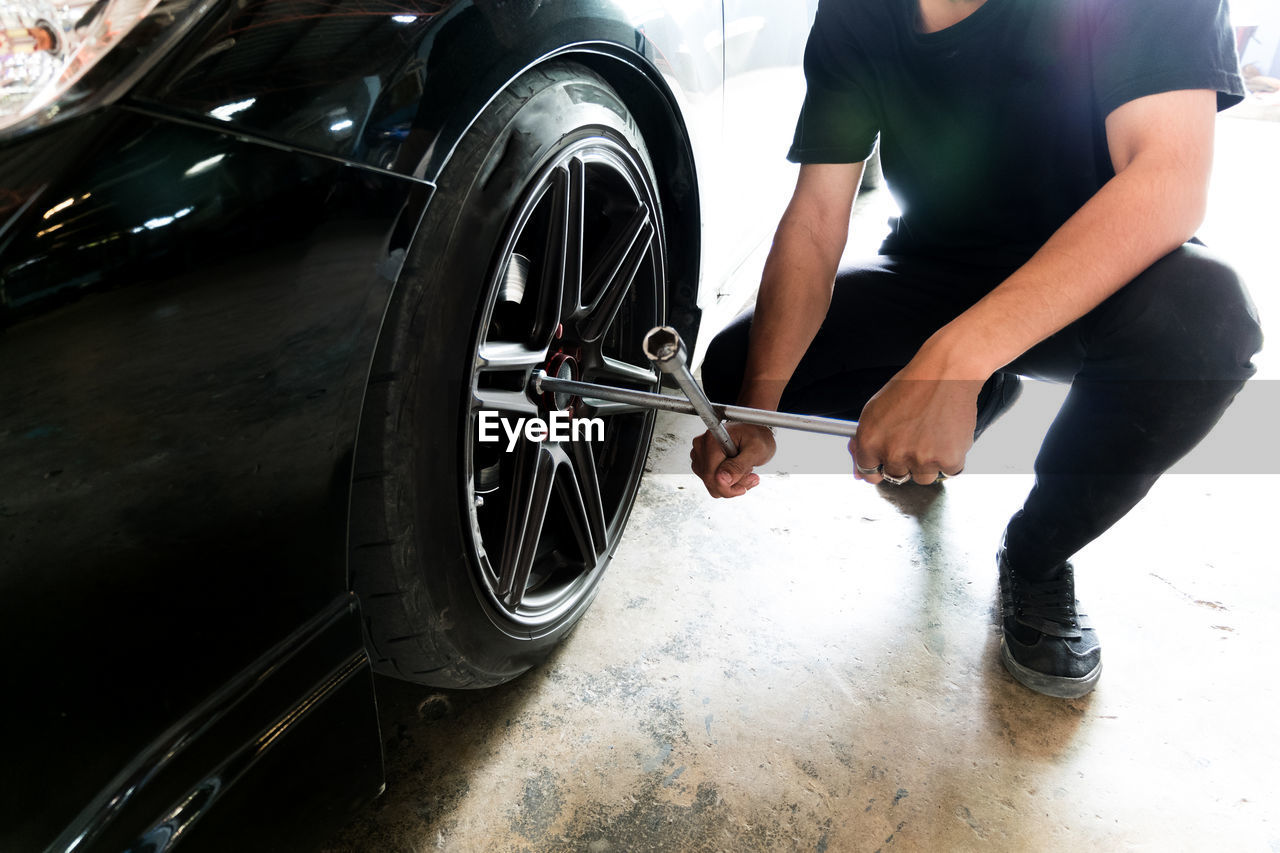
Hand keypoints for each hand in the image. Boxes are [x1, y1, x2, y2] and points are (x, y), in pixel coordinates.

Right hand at [690, 422, 776, 497]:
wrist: (756, 430)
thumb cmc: (757, 436)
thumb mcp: (756, 451)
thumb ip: (738, 466)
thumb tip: (722, 479)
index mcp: (713, 440)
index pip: (711, 476)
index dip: (727, 488)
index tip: (743, 488)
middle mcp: (703, 445)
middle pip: (710, 481)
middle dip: (732, 486)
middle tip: (750, 477)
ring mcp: (701, 453)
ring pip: (711, 483)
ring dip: (731, 484)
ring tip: (746, 471)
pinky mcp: (703, 461)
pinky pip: (712, 480)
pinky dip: (727, 482)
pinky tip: (739, 472)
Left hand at [849, 368, 981, 485]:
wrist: (946, 372)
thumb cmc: (913, 385)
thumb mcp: (874, 409)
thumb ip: (862, 443)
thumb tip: (859, 474)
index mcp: (870, 441)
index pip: (869, 473)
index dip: (879, 468)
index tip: (887, 465)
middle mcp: (893, 452)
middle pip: (897, 476)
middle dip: (905, 462)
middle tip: (915, 438)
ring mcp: (921, 459)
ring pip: (923, 477)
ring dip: (929, 463)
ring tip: (933, 435)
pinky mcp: (948, 459)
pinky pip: (949, 471)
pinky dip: (952, 457)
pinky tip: (947, 435)